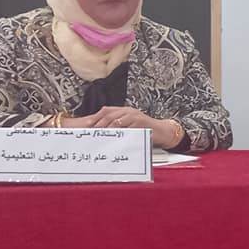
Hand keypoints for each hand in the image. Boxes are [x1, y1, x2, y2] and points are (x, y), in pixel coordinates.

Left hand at [62, 107, 182, 148]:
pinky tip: (113, 137)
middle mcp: (127, 111)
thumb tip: (100, 134)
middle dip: (97, 124)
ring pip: (116, 120)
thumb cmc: (144, 130)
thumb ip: (117, 128)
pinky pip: (127, 125)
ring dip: (106, 128)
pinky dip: (119, 131)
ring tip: (99, 136)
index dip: (94, 119)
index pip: (105, 112)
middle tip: (89, 133)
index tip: (85, 128)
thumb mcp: (129, 127)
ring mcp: (134, 115)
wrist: (162, 131)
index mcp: (123, 111)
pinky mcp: (141, 121)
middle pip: (108, 115)